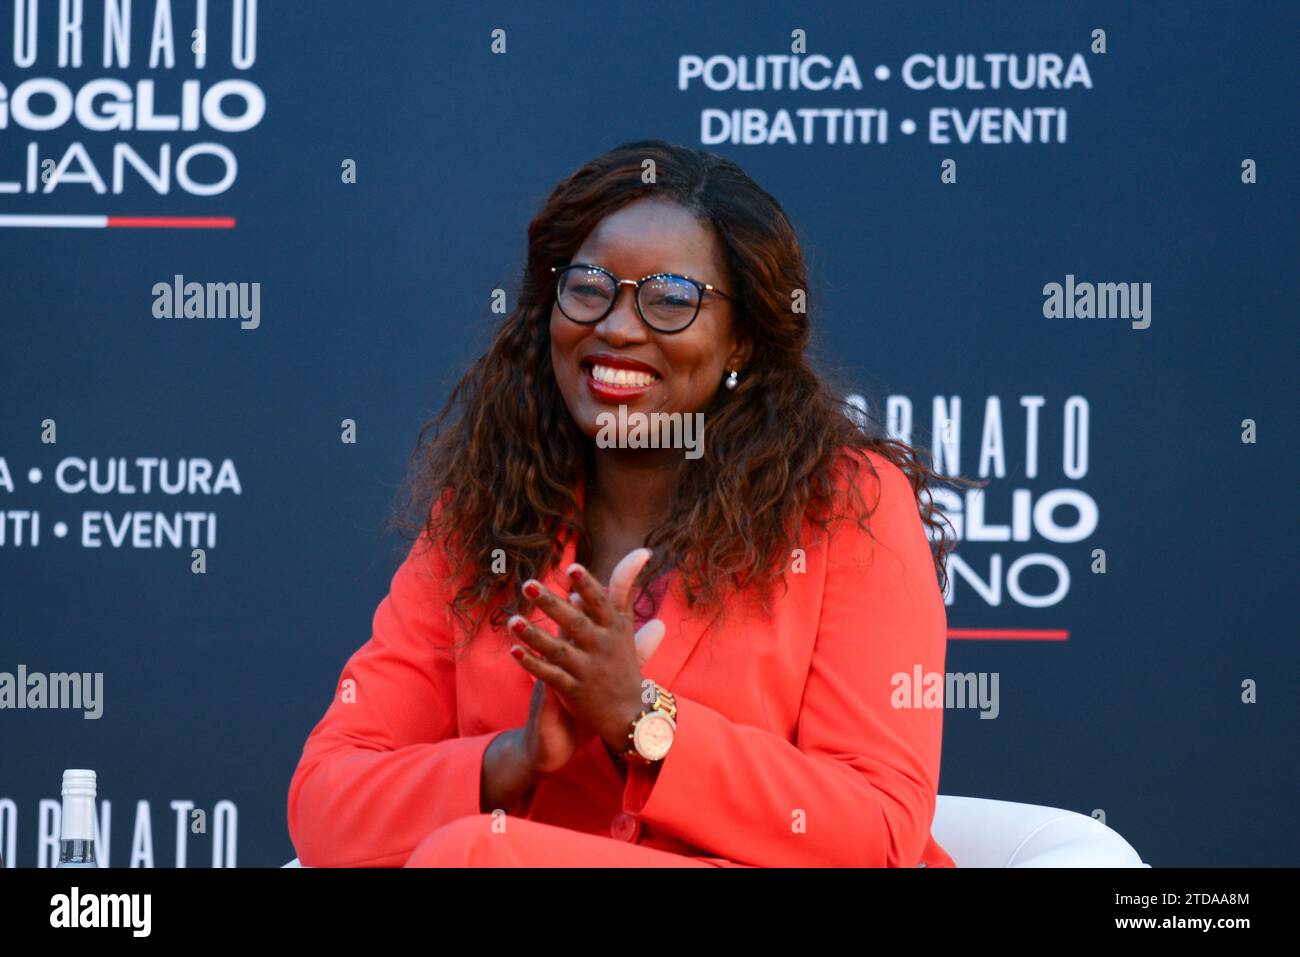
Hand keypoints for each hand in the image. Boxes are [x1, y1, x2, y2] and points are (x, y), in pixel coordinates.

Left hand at [509, 548, 665, 756]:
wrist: (630, 712)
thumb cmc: (623, 659)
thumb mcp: (626, 623)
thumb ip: (625, 589)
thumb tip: (640, 551)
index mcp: (614, 628)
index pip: (600, 604)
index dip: (586, 586)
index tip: (571, 568)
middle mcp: (601, 647)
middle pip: (575, 624)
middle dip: (551, 605)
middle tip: (528, 584)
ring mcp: (586, 670)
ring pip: (558, 651)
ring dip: (535, 635)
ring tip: (514, 620)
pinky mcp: (573, 691)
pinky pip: (550, 676)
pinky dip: (532, 664)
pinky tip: (514, 651)